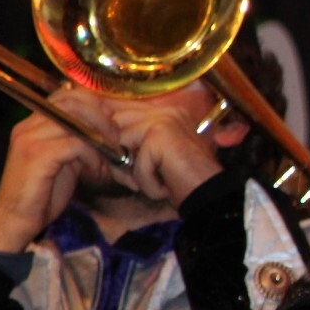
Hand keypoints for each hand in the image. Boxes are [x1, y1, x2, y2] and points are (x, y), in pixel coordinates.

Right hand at [0, 89, 120, 250]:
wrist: (16, 220)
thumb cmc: (43, 193)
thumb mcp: (65, 160)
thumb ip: (78, 140)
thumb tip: (106, 128)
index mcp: (33, 124)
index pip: (65, 95)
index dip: (93, 103)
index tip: (112, 120)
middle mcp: (28, 126)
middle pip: (71, 102)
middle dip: (100, 116)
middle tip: (115, 136)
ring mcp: (30, 139)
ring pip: (75, 121)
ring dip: (100, 136)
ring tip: (109, 154)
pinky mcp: (36, 156)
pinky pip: (75, 145)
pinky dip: (92, 155)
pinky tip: (96, 169)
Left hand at [111, 86, 225, 207]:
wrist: (212, 198)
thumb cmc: (182, 183)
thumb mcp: (151, 160)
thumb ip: (130, 145)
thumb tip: (97, 141)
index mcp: (164, 113)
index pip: (120, 113)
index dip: (108, 136)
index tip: (110, 158)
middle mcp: (165, 111)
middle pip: (114, 126)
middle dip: (117, 158)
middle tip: (136, 181)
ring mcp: (164, 120)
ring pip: (120, 144)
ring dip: (131, 173)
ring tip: (154, 184)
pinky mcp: (162, 135)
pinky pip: (135, 162)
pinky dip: (146, 183)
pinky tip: (165, 188)